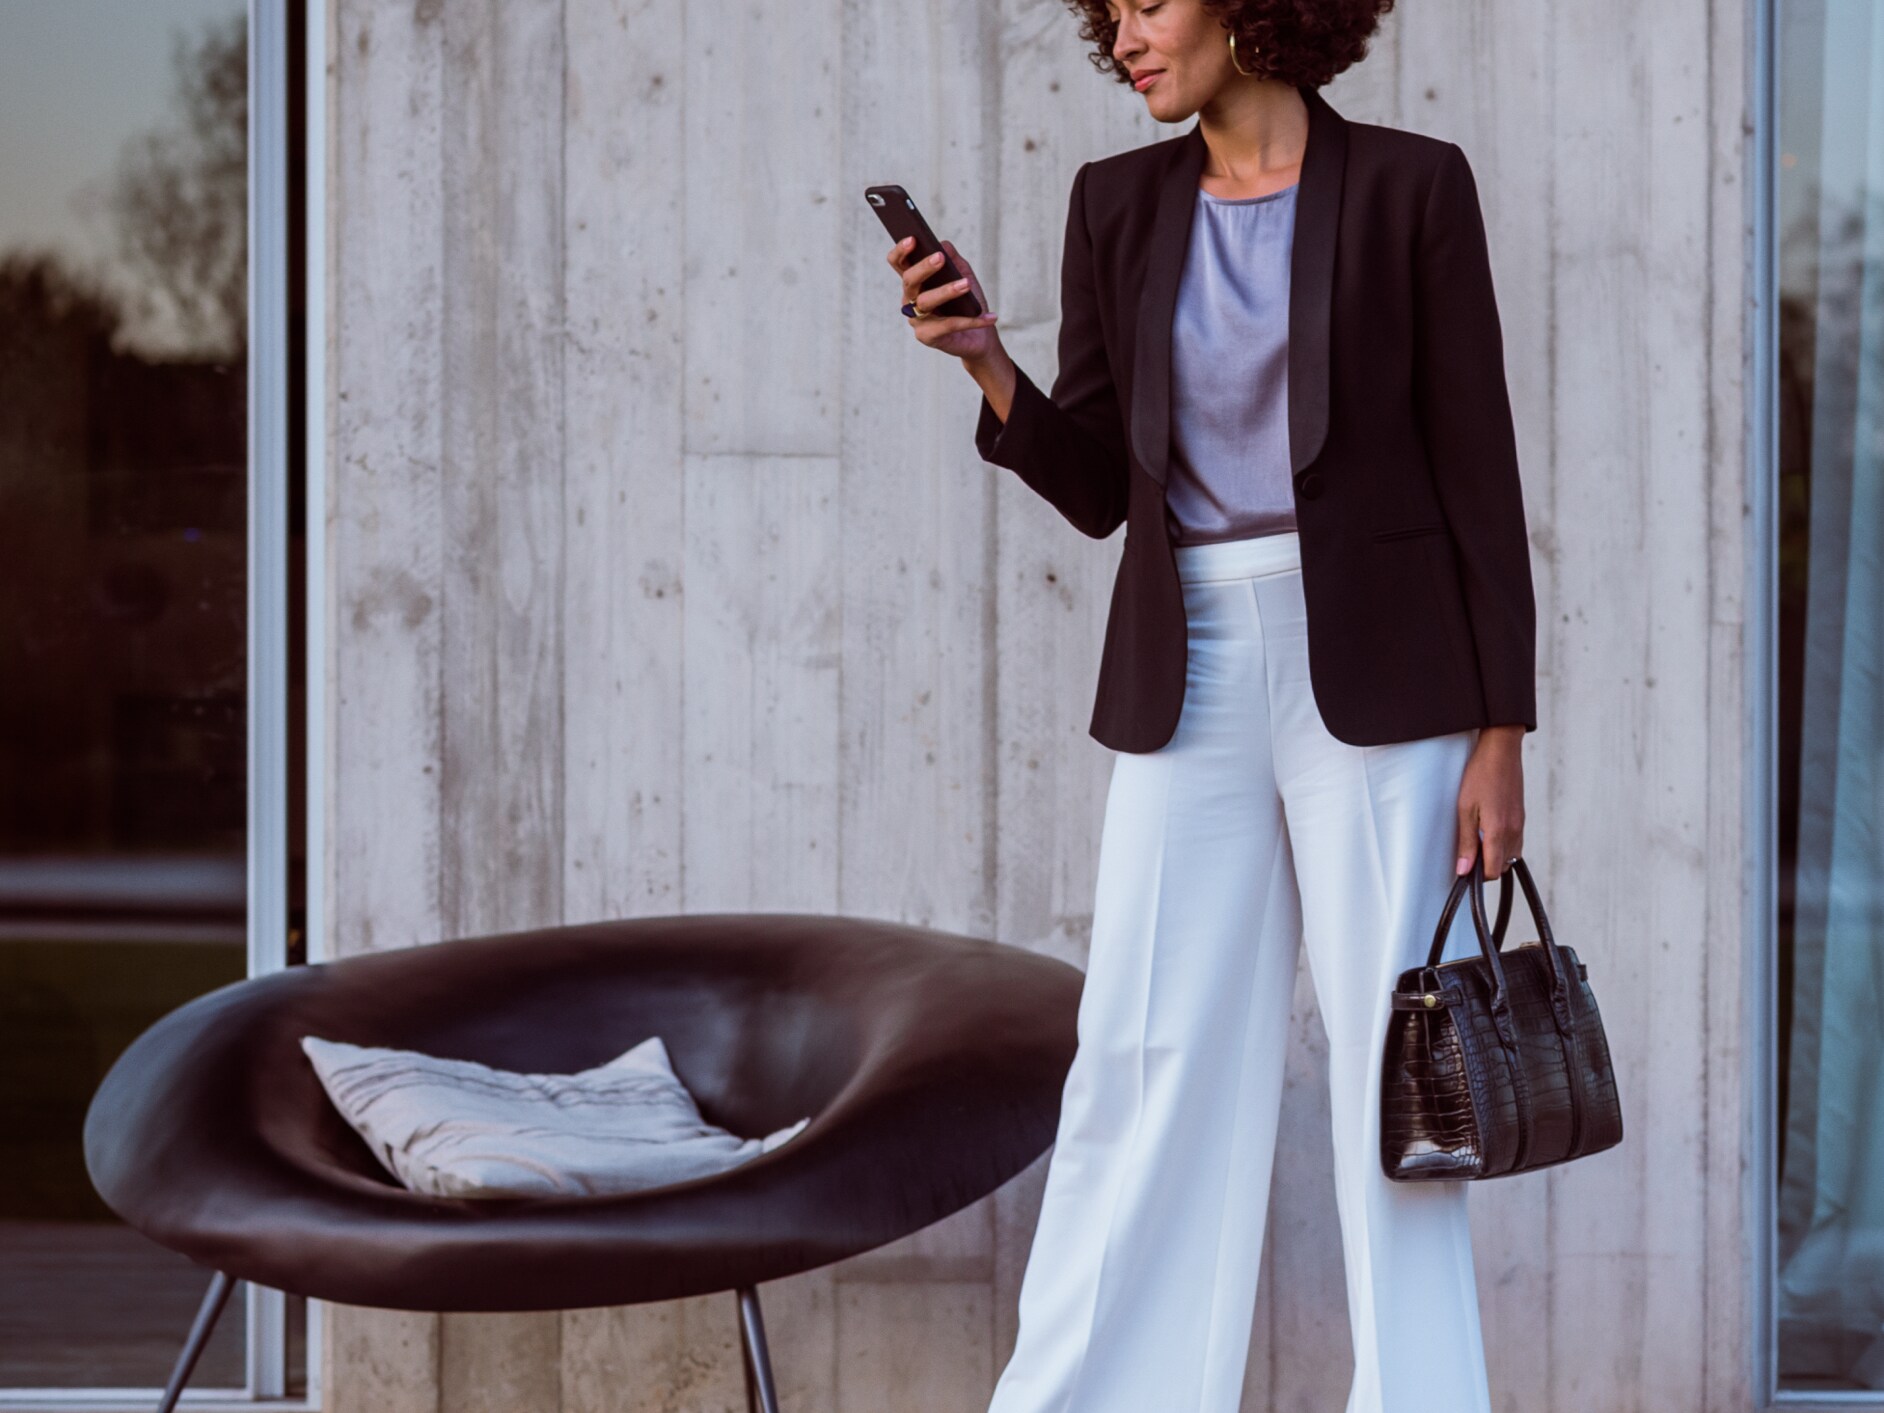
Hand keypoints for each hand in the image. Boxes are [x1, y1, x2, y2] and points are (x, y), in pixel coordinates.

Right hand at [888, 237, 1000, 361]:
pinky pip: (948, 325)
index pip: (899, 263)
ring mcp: (917, 319)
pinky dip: (971, 321)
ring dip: (947, 291)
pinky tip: (989, 316)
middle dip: (923, 268)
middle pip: (909, 280)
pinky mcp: (927, 337)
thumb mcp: (964, 276)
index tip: (912, 239)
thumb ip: (954, 260)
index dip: (901, 251)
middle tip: (939, 258)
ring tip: (966, 285)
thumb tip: (943, 244)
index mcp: (916, 282)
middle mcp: (910, 300)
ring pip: (926, 301)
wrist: (980, 336)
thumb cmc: (968, 304)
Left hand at [1455, 724, 1524, 879]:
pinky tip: (1488, 829)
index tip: (1464, 868)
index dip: (1478, 875)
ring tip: (1477, 837)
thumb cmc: (1480, 776)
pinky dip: (1502, 843)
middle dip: (1486, 865)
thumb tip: (1464, 870)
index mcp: (1499, 832)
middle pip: (1503, 866)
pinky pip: (1515, 841)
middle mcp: (1514, 832)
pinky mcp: (1521, 817)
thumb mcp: (1465, 809)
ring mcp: (1520, 824)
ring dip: (1494, 854)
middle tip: (1468, 850)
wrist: (1501, 751)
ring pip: (1510, 855)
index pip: (1494, 871)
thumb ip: (1466, 842)